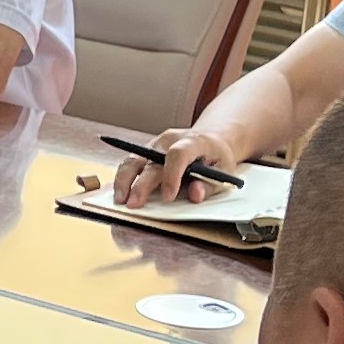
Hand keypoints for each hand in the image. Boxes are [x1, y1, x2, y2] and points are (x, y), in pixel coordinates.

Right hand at [111, 129, 236, 206]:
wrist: (210, 140)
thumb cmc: (217, 158)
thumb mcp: (224, 172)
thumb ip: (210, 185)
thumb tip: (195, 195)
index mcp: (193, 142)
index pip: (178, 154)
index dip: (172, 176)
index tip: (168, 198)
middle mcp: (170, 140)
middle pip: (151, 160)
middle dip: (141, 184)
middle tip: (134, 204)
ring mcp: (155, 144)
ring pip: (134, 159)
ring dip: (124, 180)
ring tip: (120, 200)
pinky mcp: (146, 150)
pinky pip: (131, 162)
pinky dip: (122, 178)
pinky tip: (119, 193)